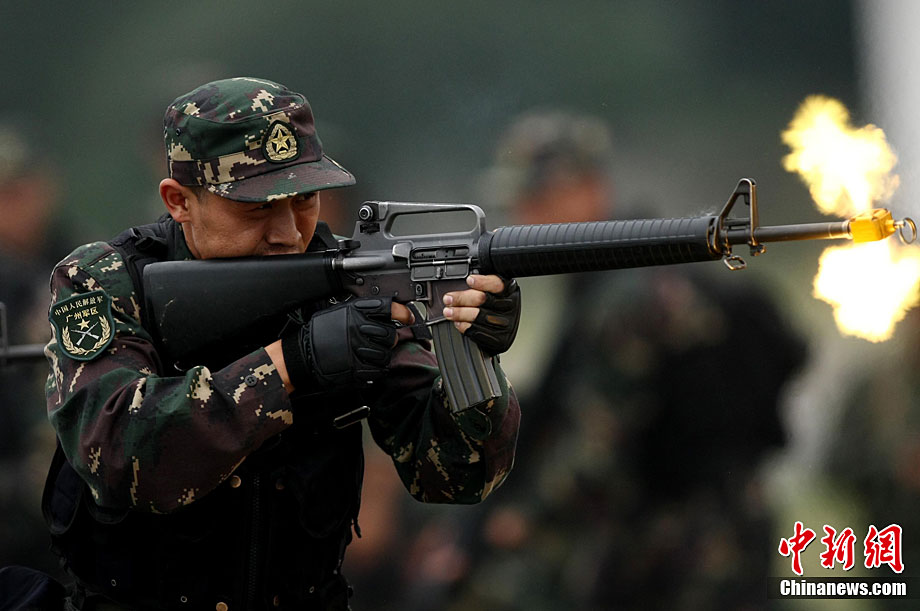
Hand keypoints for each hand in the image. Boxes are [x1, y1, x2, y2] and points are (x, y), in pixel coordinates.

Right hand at [280, 297, 400, 392]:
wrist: (302, 355)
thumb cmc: (320, 332)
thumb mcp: (340, 311)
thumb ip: (364, 310)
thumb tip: (390, 310)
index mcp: (356, 311)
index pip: (390, 308)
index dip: (403, 313)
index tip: (408, 317)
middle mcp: (359, 328)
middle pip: (391, 335)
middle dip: (389, 339)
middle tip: (380, 341)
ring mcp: (359, 349)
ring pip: (387, 354)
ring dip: (382, 356)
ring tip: (370, 354)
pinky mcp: (357, 368)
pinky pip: (379, 370)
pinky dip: (376, 370)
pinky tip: (367, 365)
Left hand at [443, 275, 521, 354]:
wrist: (502, 331)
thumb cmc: (491, 306)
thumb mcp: (490, 291)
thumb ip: (478, 287)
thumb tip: (457, 283)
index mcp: (508, 290)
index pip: (497, 284)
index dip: (483, 282)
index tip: (469, 280)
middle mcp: (509, 306)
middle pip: (484, 299)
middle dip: (462, 298)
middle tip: (448, 299)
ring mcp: (505, 323)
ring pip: (479, 316)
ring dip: (460, 314)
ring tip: (448, 312)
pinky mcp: (499, 338)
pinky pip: (478, 332)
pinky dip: (465, 327)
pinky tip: (458, 323)